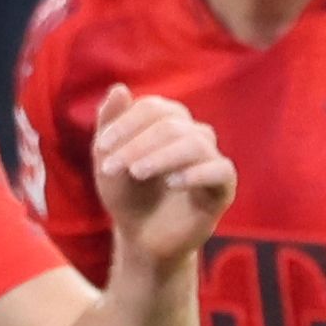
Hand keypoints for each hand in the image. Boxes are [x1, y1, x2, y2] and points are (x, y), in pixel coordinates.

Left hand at [90, 85, 234, 267]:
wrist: (142, 238)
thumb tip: (118, 88)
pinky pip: (220, 170)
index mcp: (169, 121)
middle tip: (112, 167)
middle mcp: (194, 134)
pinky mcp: (223, 187)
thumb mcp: (108, 159)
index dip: (126, 123)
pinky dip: (196, 173)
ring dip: (161, 156)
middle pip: (171, 125)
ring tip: (137, 173)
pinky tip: (171, 183)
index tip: (102, 147)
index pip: (152, 108)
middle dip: (138, 144)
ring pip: (195, 143)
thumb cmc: (127, 194)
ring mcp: (211, 159)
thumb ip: (109, 124)